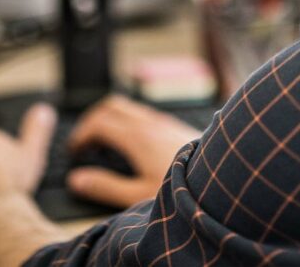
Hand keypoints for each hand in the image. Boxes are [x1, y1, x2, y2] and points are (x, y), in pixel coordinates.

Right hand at [66, 95, 202, 207]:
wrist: (225, 178)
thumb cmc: (186, 189)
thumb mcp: (139, 195)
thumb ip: (106, 186)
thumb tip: (77, 180)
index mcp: (136, 136)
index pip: (98, 121)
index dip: (80, 133)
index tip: (74, 150)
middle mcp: (150, 123)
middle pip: (110, 105)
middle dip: (92, 120)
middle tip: (84, 142)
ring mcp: (164, 121)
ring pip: (129, 107)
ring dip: (111, 120)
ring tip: (106, 146)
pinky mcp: (176, 126)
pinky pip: (144, 114)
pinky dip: (128, 122)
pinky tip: (134, 147)